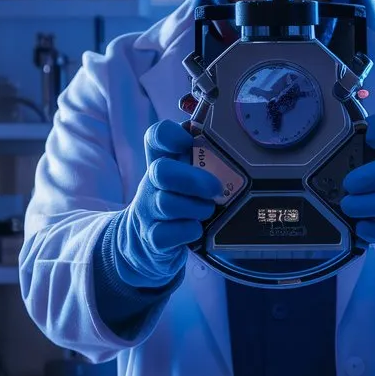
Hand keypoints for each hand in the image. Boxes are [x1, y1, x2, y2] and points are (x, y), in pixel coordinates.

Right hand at [111, 119, 222, 287]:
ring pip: (167, 204)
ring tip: (208, 210)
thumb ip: (203, 154)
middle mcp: (152, 183)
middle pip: (161, 171)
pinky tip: (197, 229)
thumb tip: (228, 134)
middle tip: (215, 188)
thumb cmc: (178, 199)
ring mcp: (149, 211)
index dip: (173, 135)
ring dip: (197, 208)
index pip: (157, 136)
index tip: (190, 142)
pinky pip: (168, 234)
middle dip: (193, 179)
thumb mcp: (185, 174)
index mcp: (162, 160)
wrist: (147, 241)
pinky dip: (188, 231)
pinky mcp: (153, 237)